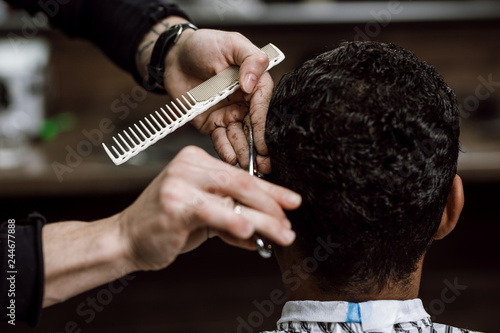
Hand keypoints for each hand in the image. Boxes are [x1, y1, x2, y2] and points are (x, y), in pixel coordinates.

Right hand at [117, 146, 300, 271]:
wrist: (126, 238)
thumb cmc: (166, 225)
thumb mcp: (205, 218)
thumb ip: (233, 218)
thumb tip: (264, 231)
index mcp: (198, 161)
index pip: (242, 176)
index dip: (272, 191)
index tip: (293, 202)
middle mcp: (190, 165)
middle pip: (243, 183)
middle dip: (273, 205)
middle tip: (291, 223)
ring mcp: (181, 182)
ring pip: (234, 198)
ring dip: (263, 220)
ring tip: (283, 235)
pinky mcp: (174, 203)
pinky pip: (212, 212)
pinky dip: (233, 222)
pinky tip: (250, 232)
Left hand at [164, 28, 273, 172]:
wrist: (175, 56)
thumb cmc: (205, 45)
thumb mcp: (233, 43)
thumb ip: (251, 59)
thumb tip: (251, 84)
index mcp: (254, 84)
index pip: (263, 107)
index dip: (263, 126)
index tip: (265, 142)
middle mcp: (245, 102)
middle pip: (255, 128)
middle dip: (260, 148)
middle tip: (265, 165)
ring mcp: (229, 115)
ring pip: (240, 138)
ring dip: (246, 154)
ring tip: (250, 168)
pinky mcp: (213, 124)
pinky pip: (221, 140)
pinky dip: (226, 151)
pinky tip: (231, 160)